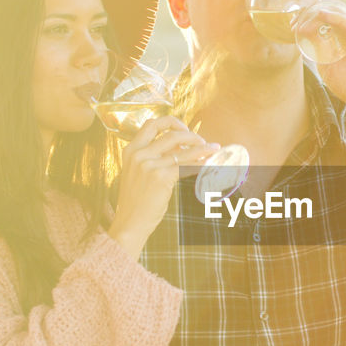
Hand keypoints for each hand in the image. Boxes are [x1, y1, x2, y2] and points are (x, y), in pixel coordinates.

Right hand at [109, 116, 217, 258]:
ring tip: (215, 149)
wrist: (130, 222)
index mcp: (131, 150)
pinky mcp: (161, 177)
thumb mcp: (138, 173)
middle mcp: (138, 154)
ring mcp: (149, 165)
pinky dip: (200, 163)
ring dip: (203, 148)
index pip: (151, 124)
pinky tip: (208, 164)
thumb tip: (181, 147)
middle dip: (192, 136)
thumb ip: (154, 157)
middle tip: (203, 142)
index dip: (171, 122)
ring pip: (183, 150)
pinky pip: (186, 166)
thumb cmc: (137, 200)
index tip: (184, 128)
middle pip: (171, 134)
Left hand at [308, 6, 345, 140]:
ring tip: (303, 26)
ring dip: (321, 18)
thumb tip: (302, 29)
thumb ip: (319, 46)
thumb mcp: (328, 63)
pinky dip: (339, 19)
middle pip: (336, 12)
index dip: (311, 18)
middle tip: (295, 24)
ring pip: (343, 15)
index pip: (332, 17)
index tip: (293, 25)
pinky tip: (323, 16)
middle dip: (313, 16)